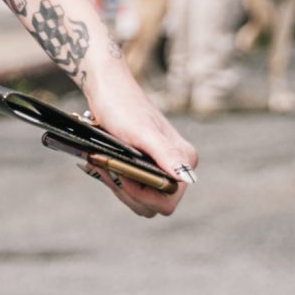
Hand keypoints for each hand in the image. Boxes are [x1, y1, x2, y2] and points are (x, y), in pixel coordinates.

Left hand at [78, 56, 195, 220]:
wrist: (107, 89)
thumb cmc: (123, 107)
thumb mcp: (142, 133)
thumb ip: (167, 155)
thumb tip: (189, 179)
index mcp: (184, 159)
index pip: (168, 201)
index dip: (143, 196)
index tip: (122, 176)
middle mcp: (178, 165)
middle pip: (154, 205)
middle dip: (128, 192)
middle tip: (109, 168)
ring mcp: (162, 167)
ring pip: (142, 200)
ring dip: (120, 188)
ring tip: (104, 165)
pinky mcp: (147, 166)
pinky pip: (134, 188)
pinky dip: (118, 181)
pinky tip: (105, 166)